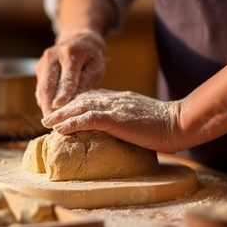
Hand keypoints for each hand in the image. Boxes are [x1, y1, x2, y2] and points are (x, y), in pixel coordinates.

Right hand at [34, 30, 106, 115]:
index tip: (59, 108)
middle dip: (49, 106)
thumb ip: (85, 83)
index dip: (63, 94)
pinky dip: (45, 101)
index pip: (66, 78)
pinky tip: (51, 113)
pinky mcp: (38, 68)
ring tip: (51, 122)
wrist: (78, 39)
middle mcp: (52, 55)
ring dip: (45, 106)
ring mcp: (43, 61)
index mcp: (71, 53)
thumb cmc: (91, 56)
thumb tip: (73, 102)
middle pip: (48, 85)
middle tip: (52, 123)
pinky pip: (41, 88)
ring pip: (41, 88)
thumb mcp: (96, 67)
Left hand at [41, 89, 181, 152]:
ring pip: (81, 107)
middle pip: (82, 100)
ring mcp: (114, 107)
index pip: (93, 97)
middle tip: (48, 117)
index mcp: (120, 98)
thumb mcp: (142, 117)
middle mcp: (114, 99)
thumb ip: (128, 118)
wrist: (179, 122)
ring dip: (62, 115)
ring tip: (47, 123)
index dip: (76, 104)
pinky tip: (60, 129)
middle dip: (63, 108)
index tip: (64, 111)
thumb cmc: (166, 125)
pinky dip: (72, 123)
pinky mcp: (116, 119)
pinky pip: (88, 119)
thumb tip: (120, 129)